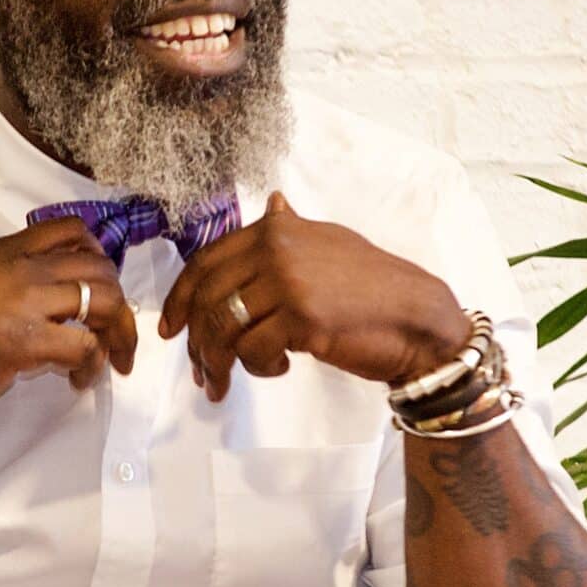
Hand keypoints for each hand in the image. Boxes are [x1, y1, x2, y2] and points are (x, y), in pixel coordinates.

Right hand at [0, 217, 137, 428]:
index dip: (97, 255)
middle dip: (117, 302)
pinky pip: (85, 348)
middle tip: (114, 331)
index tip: (98, 282)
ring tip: (107, 359)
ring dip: (115, 334)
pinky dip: (92, 366)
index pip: (70, 231)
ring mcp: (25, 306)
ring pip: (102, 304)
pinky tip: (78, 379)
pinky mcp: (26, 345)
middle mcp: (19, 271)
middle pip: (98, 270)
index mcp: (0, 252)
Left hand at [157, 193, 467, 400]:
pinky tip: (280, 369)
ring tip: (225, 384)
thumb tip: (273, 203)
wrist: (417, 318)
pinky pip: (253, 351)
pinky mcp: (303, 319)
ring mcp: (289, 282)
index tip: (169, 329)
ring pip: (224, 328)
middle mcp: (277, 249)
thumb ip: (292, 231)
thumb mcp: (328, 244)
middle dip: (196, 343)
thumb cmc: (371, 287)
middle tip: (200, 372)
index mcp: (275, 230)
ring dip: (218, 364)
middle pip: (209, 299)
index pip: (205, 262)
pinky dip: (258, 368)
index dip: (180, 299)